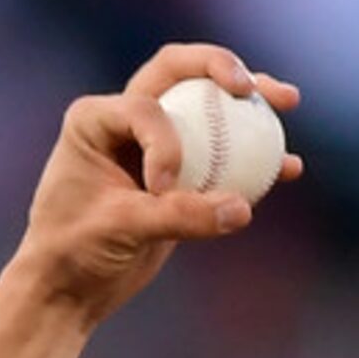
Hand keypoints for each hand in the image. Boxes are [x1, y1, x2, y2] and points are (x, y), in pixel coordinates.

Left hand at [13, 43, 300, 326]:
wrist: (69, 289)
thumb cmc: (73, 252)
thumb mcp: (121, 230)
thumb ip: (179, 217)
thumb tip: (242, 209)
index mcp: (95, 119)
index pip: (146, 107)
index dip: (165, 144)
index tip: (160, 191)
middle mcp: (124, 120)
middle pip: (182, 73)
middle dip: (222, 68)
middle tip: (252, 85)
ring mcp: (155, 143)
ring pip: (208, 106)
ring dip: (250, 100)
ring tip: (288, 101)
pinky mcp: (180, 173)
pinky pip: (224, 154)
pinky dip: (254, 156)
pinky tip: (290, 167)